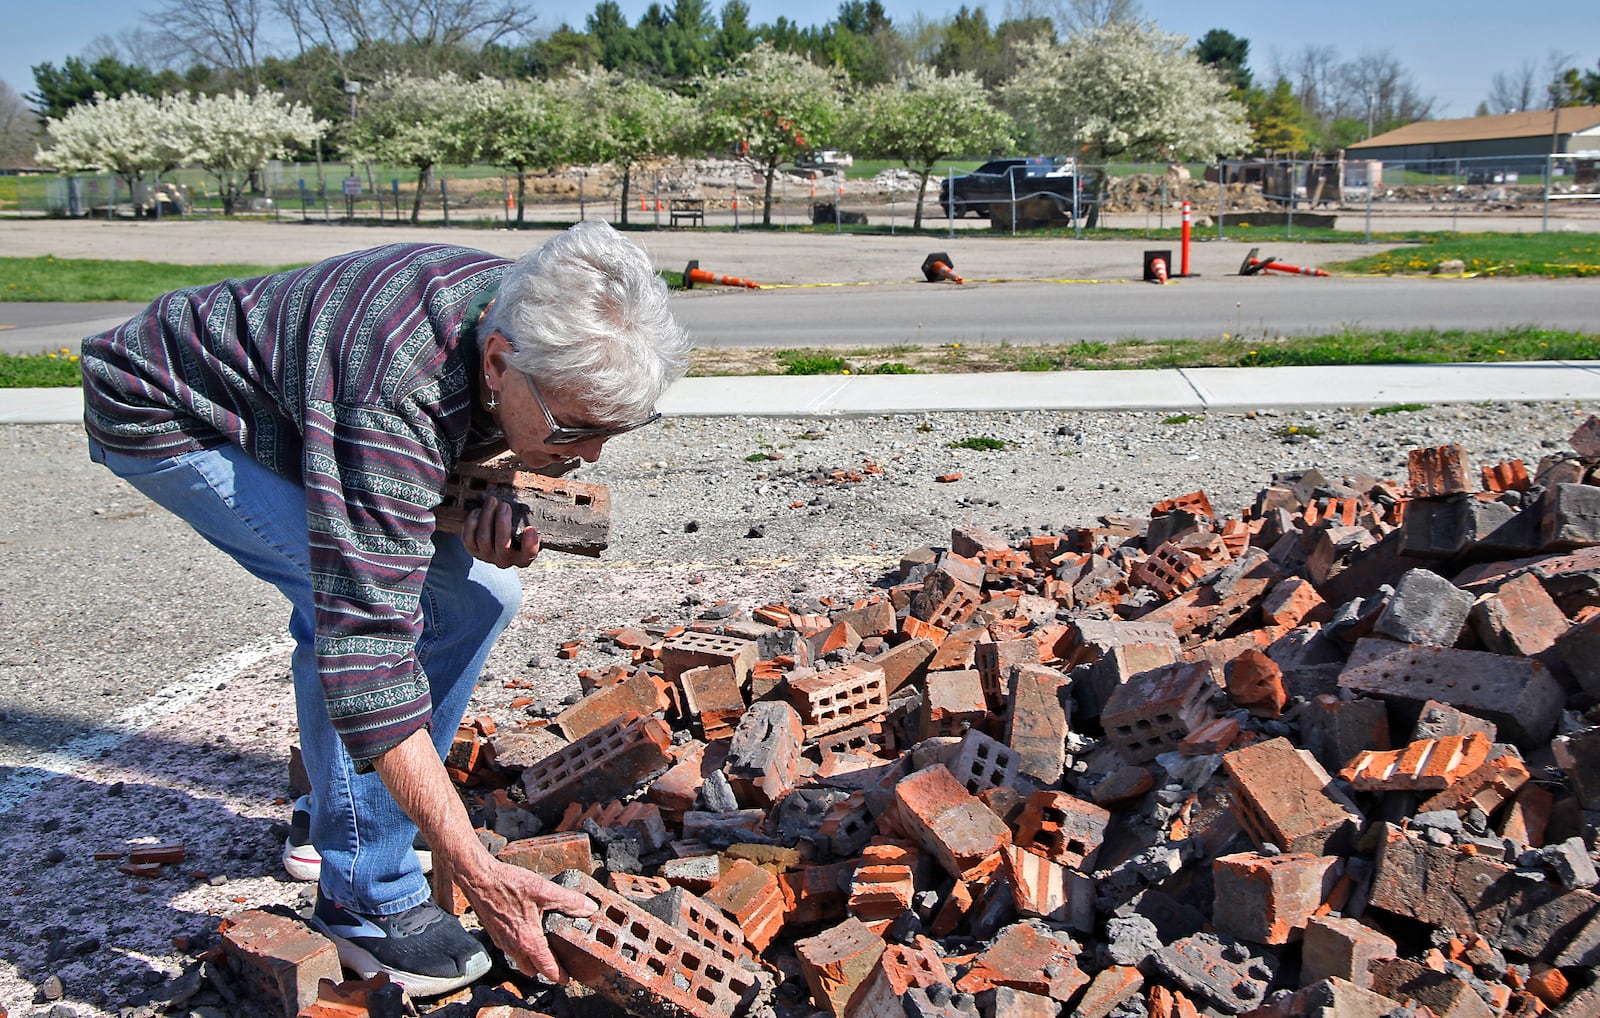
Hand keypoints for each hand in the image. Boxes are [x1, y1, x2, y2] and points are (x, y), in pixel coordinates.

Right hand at [453, 857, 596, 981]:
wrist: (478, 878)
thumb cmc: (508, 884)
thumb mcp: (544, 890)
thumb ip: (569, 901)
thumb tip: (589, 908)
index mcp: (528, 940)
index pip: (546, 967)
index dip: (558, 975)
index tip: (566, 980)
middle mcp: (513, 946)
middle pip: (531, 969)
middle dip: (543, 969)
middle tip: (557, 961)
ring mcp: (501, 941)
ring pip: (519, 959)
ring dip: (530, 958)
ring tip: (544, 946)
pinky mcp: (493, 933)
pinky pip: (509, 948)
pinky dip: (520, 947)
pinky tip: (527, 930)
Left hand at [462, 496, 539, 567]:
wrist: (495, 542)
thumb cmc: (517, 530)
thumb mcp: (527, 528)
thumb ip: (530, 519)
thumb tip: (544, 493)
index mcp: (523, 557)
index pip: (528, 555)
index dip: (529, 544)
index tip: (531, 528)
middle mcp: (505, 560)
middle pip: (503, 545)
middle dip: (502, 523)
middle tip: (504, 505)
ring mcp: (487, 556)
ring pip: (484, 539)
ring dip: (487, 517)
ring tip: (492, 501)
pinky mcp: (472, 550)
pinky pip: (468, 538)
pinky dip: (472, 523)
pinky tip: (478, 511)